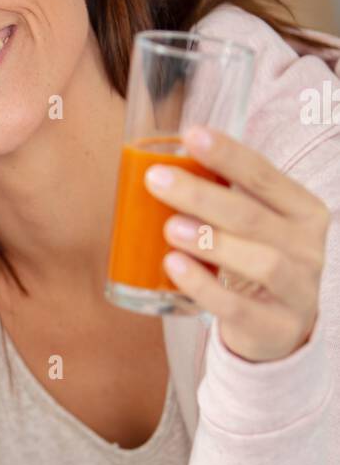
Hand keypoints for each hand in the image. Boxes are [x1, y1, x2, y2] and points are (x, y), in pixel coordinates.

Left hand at [143, 125, 330, 362]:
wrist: (277, 330)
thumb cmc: (254, 264)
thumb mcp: (253, 228)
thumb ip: (224, 198)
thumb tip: (163, 163)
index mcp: (302, 211)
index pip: (265, 176)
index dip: (228, 154)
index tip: (191, 134)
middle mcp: (307, 247)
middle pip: (253, 215)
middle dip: (202, 195)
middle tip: (157, 180)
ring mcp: (297, 289)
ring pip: (260, 261)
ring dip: (211, 241)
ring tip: (170, 228)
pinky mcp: (275, 326)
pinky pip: (238, 307)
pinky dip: (204, 286)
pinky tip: (175, 267)